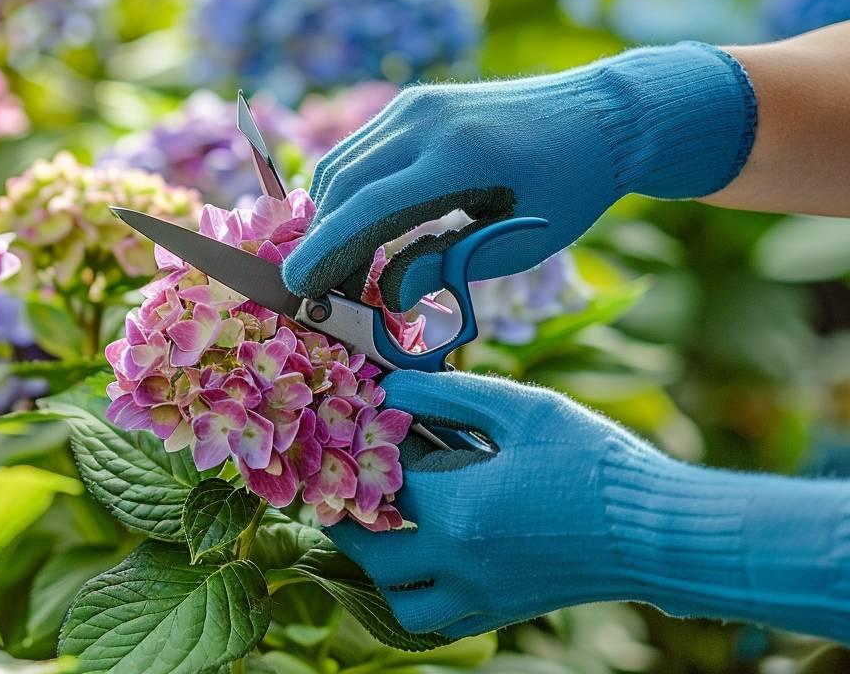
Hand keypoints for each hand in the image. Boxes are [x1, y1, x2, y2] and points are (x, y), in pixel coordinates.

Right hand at [283, 42, 755, 310]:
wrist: (604, 116)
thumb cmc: (568, 190)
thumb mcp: (514, 242)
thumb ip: (442, 264)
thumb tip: (382, 298)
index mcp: (459, 157)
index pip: (368, 206)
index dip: (326, 250)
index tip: (296, 288)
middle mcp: (427, 120)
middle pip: (345, 183)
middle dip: (322, 240)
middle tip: (317, 291)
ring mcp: (416, 104)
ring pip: (344, 163)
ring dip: (331, 214)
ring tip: (338, 266)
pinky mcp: (414, 102)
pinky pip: (362, 149)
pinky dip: (349, 189)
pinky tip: (356, 226)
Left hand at [328, 368, 656, 638]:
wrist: (660, 530)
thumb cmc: (594, 461)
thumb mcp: (521, 408)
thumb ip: (447, 394)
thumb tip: (390, 386)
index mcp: (457, 508)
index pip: (380, 479)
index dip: (367, 446)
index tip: (362, 426)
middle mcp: (460, 561)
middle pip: (373, 552)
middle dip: (350, 518)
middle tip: (345, 488)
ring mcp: (483, 594)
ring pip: (403, 602)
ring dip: (383, 568)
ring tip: (389, 530)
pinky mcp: (507, 610)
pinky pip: (442, 620)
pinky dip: (422, 596)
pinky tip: (433, 558)